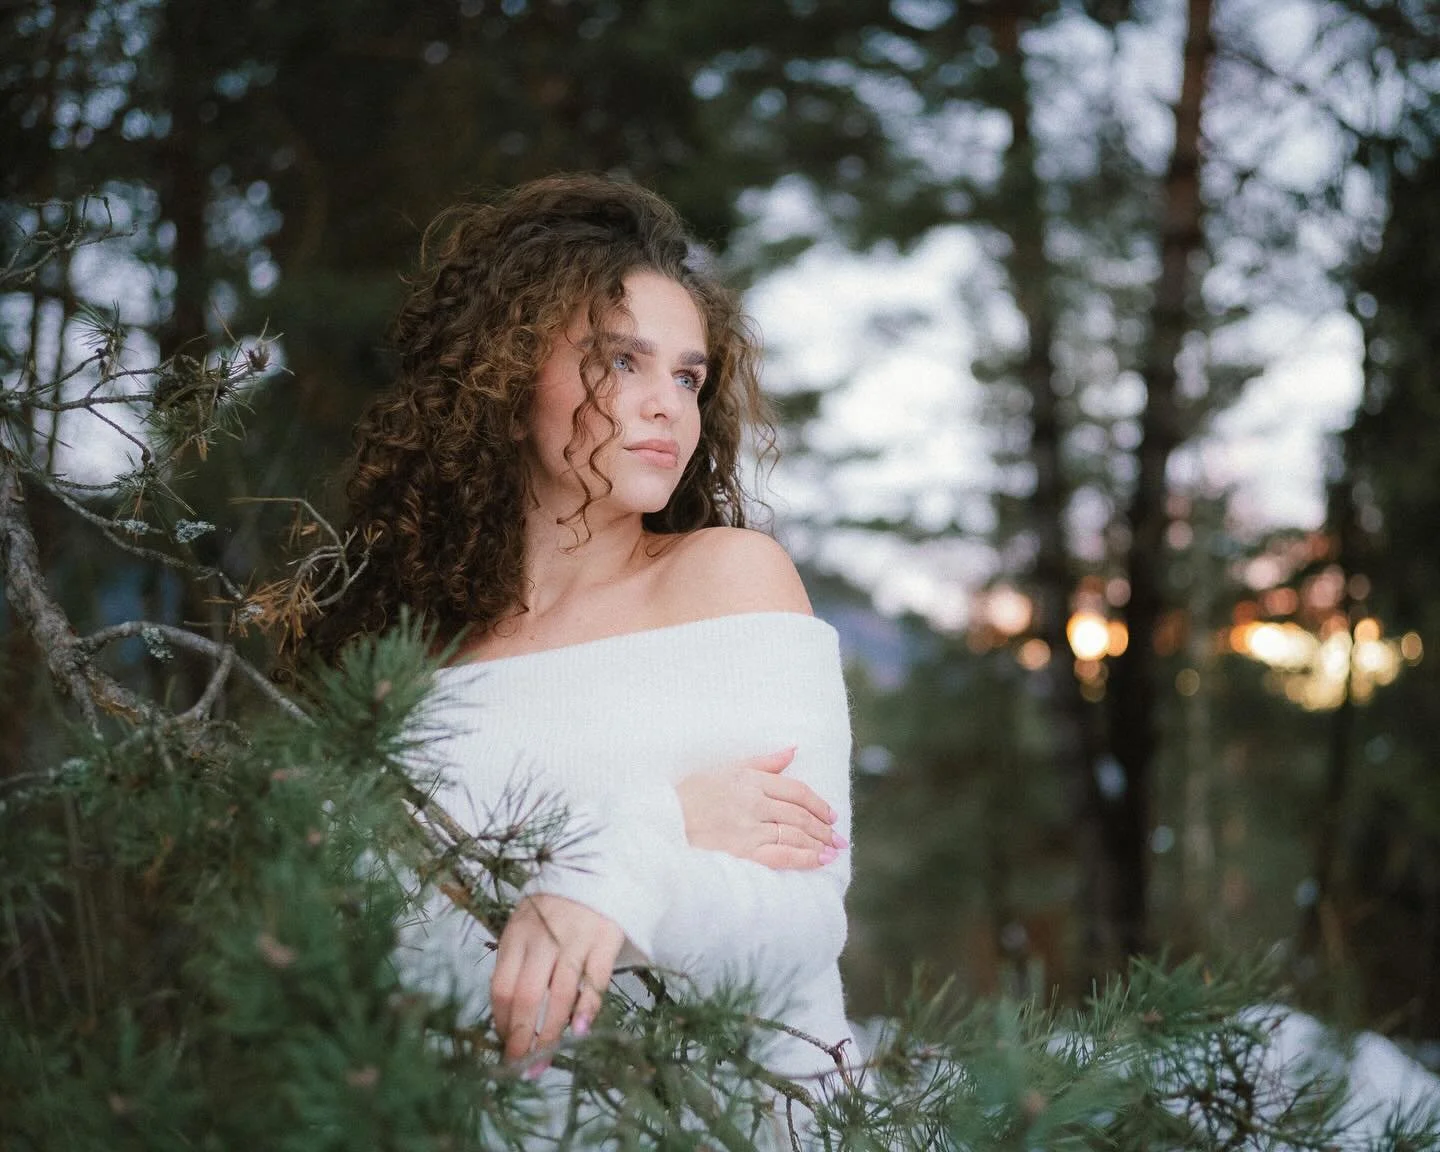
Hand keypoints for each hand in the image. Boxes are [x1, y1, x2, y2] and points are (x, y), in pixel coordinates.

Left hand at [490, 893, 622, 1066]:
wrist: (598, 869)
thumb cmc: (555, 908)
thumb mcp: (526, 926)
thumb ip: (518, 962)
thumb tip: (509, 1018)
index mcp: (517, 935)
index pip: (502, 988)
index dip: (502, 1023)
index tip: (506, 1047)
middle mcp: (543, 938)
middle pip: (526, 996)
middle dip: (522, 1038)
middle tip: (522, 1067)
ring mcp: (575, 938)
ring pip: (559, 994)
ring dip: (551, 1033)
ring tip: (545, 1060)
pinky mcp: (605, 939)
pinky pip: (595, 980)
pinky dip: (586, 1008)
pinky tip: (579, 1032)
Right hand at [675, 746, 845, 868]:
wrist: (660, 823)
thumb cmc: (689, 796)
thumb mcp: (724, 770)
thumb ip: (761, 763)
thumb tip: (792, 750)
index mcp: (750, 780)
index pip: (795, 790)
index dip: (817, 803)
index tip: (830, 814)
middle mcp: (753, 803)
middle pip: (799, 814)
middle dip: (823, 827)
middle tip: (837, 837)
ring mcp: (749, 829)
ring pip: (795, 834)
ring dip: (818, 844)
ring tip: (832, 851)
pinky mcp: (743, 853)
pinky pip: (782, 855)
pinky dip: (804, 858)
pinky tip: (818, 861)